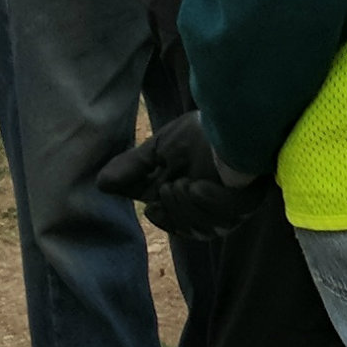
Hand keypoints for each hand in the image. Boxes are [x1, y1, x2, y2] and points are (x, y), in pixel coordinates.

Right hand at [93, 112, 266, 239]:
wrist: (234, 117)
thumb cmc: (200, 132)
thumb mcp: (159, 150)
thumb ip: (133, 168)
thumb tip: (101, 183)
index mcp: (189, 199)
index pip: (172, 223)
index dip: (162, 218)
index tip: (152, 205)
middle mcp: (211, 207)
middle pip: (187, 229)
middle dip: (173, 209)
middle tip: (170, 186)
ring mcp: (230, 207)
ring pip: (204, 228)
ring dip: (188, 207)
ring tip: (185, 183)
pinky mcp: (246, 202)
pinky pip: (225, 216)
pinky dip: (208, 203)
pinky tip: (200, 187)